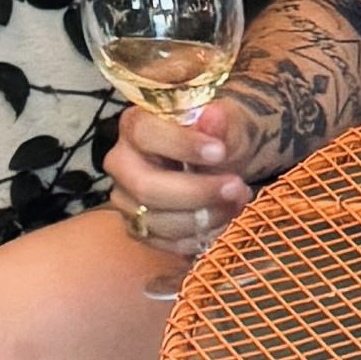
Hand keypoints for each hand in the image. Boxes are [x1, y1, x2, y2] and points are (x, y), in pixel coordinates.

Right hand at [105, 89, 257, 251]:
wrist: (224, 161)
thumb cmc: (222, 136)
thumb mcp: (231, 123)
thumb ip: (224, 122)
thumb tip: (214, 116)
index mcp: (136, 124)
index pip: (145, 133)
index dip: (181, 145)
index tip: (220, 152)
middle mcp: (122, 162)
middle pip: (145, 187)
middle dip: (197, 192)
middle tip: (237, 187)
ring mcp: (126, 198)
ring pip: (155, 221)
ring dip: (204, 217)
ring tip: (238, 200)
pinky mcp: (139, 227)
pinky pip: (164, 243)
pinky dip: (199, 235)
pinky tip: (224, 219)